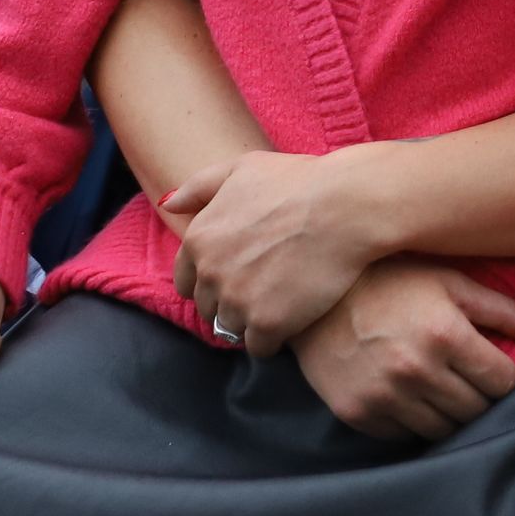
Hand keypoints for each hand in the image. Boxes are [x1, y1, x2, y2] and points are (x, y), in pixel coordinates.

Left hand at [166, 149, 386, 351]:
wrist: (346, 205)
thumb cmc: (299, 181)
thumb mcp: (242, 168)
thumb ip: (199, 186)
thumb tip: (167, 203)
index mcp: (198, 239)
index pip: (186, 281)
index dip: (210, 282)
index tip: (238, 277)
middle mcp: (210, 274)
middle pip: (209, 308)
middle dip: (230, 302)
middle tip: (265, 290)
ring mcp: (237, 301)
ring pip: (232, 329)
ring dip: (251, 322)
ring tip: (281, 305)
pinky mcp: (267, 323)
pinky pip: (259, 347)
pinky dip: (274, 338)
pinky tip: (293, 320)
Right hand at [289, 257, 514, 439]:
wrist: (311, 293)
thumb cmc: (390, 280)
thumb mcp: (449, 282)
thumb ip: (502, 309)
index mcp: (446, 334)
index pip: (502, 382)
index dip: (502, 375)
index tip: (491, 365)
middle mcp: (417, 370)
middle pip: (477, 410)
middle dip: (480, 396)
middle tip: (467, 378)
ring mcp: (385, 396)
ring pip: (445, 430)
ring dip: (450, 414)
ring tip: (440, 388)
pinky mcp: (358, 413)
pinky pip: (406, 436)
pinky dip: (414, 422)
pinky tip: (409, 396)